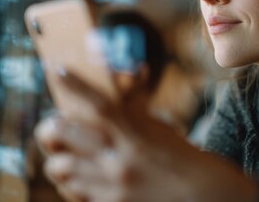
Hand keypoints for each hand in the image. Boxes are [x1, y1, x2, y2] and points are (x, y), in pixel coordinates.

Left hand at [34, 69, 258, 201]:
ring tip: (64, 154)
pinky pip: (74, 193)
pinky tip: (77, 177)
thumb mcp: (164, 132)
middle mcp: (121, 161)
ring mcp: (113, 188)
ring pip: (61, 167)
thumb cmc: (187, 162)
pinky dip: (71, 183)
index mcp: (138, 136)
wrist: (207, 200)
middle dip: (51, 127)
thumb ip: (138, 112)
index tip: (57, 70)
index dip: (76, 85)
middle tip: (53, 125)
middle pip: (65, 134)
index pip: (100, 105)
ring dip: (59, 158)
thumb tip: (133, 77)